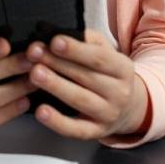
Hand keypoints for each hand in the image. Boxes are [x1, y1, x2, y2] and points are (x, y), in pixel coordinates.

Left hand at [27, 31, 150, 139]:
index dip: (76, 49)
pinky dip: (57, 122)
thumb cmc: (108, 73)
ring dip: (56, 86)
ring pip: (81, 100)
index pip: (99, 57)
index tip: (54, 41)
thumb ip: (86, 40)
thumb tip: (58, 31)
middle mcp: (120, 92)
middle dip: (58, 64)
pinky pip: (76, 130)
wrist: (130, 107)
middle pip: (86, 77)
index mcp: (123, 68)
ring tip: (34, 74)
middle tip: (34, 54)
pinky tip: (41, 111)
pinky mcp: (96, 132)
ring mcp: (109, 114)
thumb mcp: (106, 52)